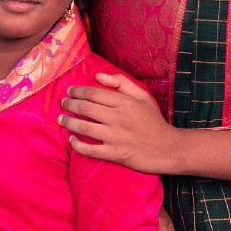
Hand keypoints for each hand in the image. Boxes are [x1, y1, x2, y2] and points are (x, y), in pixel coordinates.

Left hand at [62, 74, 179, 175]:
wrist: (168, 148)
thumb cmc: (154, 121)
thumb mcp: (142, 96)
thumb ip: (122, 83)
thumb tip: (98, 76)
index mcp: (125, 102)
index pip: (94, 93)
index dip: (78, 91)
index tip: (70, 91)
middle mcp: (118, 118)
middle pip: (86, 109)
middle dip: (70, 105)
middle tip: (63, 104)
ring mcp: (116, 137)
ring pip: (85, 128)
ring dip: (69, 123)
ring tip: (62, 119)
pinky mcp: (116, 154)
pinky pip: (91, 150)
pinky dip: (78, 145)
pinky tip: (72, 140)